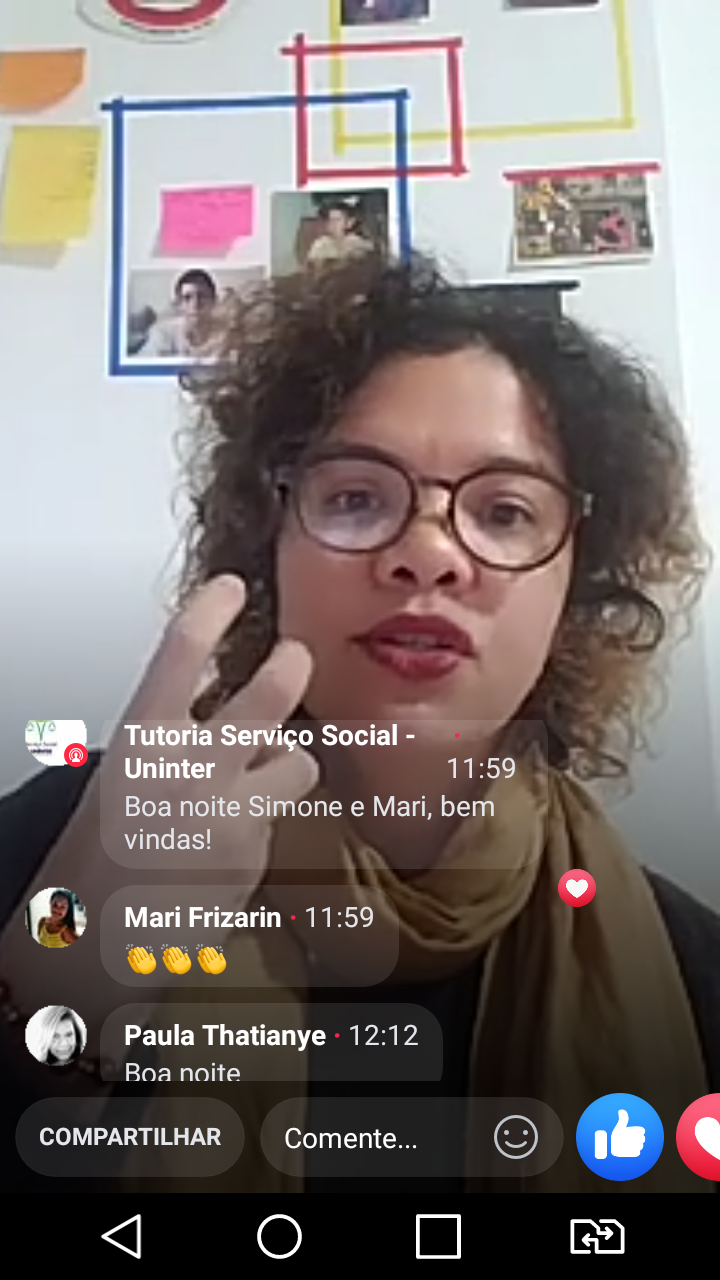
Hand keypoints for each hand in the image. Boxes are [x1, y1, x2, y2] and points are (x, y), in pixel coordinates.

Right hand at [101, 574, 317, 900]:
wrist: (92, 944)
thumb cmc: (92, 864)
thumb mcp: (118, 780)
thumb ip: (167, 742)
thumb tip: (209, 714)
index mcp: (145, 741)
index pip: (183, 651)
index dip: (213, 609)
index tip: (232, 589)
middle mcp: (195, 767)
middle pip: (272, 692)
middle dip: (292, 666)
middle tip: (294, 657)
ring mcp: (234, 810)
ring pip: (299, 760)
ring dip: (289, 761)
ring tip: (266, 773)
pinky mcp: (259, 852)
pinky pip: (281, 818)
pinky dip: (264, 822)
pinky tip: (229, 844)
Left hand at [128, 946, 156, 974]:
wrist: (148, 973)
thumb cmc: (151, 967)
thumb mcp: (154, 962)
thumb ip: (152, 957)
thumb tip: (150, 953)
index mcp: (148, 959)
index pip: (145, 953)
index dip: (143, 950)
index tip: (141, 947)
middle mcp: (145, 961)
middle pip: (141, 954)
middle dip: (139, 950)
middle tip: (136, 947)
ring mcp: (142, 963)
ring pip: (138, 957)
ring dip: (136, 953)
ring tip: (134, 950)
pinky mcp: (139, 966)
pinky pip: (136, 961)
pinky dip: (135, 958)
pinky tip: (133, 956)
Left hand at [162, 946, 191, 974]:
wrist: (183, 973)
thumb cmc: (186, 967)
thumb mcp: (189, 962)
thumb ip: (187, 957)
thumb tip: (185, 953)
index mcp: (183, 959)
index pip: (180, 953)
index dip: (178, 950)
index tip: (176, 947)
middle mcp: (180, 961)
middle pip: (176, 954)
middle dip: (173, 950)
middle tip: (171, 947)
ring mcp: (177, 963)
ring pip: (173, 957)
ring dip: (171, 953)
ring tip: (169, 950)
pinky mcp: (174, 966)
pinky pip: (171, 961)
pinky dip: (170, 958)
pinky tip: (168, 956)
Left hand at [198, 946, 226, 974]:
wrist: (218, 973)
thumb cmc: (221, 967)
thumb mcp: (224, 962)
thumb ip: (222, 957)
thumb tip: (220, 953)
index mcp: (218, 959)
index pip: (215, 953)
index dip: (212, 950)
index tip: (211, 948)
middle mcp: (215, 961)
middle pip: (211, 954)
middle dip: (208, 950)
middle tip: (206, 948)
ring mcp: (211, 963)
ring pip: (208, 957)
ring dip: (206, 953)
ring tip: (204, 950)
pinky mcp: (209, 966)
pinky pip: (206, 961)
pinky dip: (205, 958)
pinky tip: (203, 956)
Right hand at [610, 1109, 645, 1157]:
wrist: (611, 1147)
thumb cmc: (616, 1136)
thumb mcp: (620, 1126)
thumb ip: (623, 1118)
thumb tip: (621, 1110)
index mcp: (635, 1132)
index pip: (642, 1131)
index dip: (639, 1131)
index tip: (634, 1132)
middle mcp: (638, 1140)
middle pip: (642, 1138)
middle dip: (639, 1138)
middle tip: (632, 1137)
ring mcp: (636, 1147)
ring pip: (640, 1145)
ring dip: (638, 1144)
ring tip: (633, 1143)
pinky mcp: (635, 1153)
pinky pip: (638, 1152)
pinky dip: (635, 1151)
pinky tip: (632, 1149)